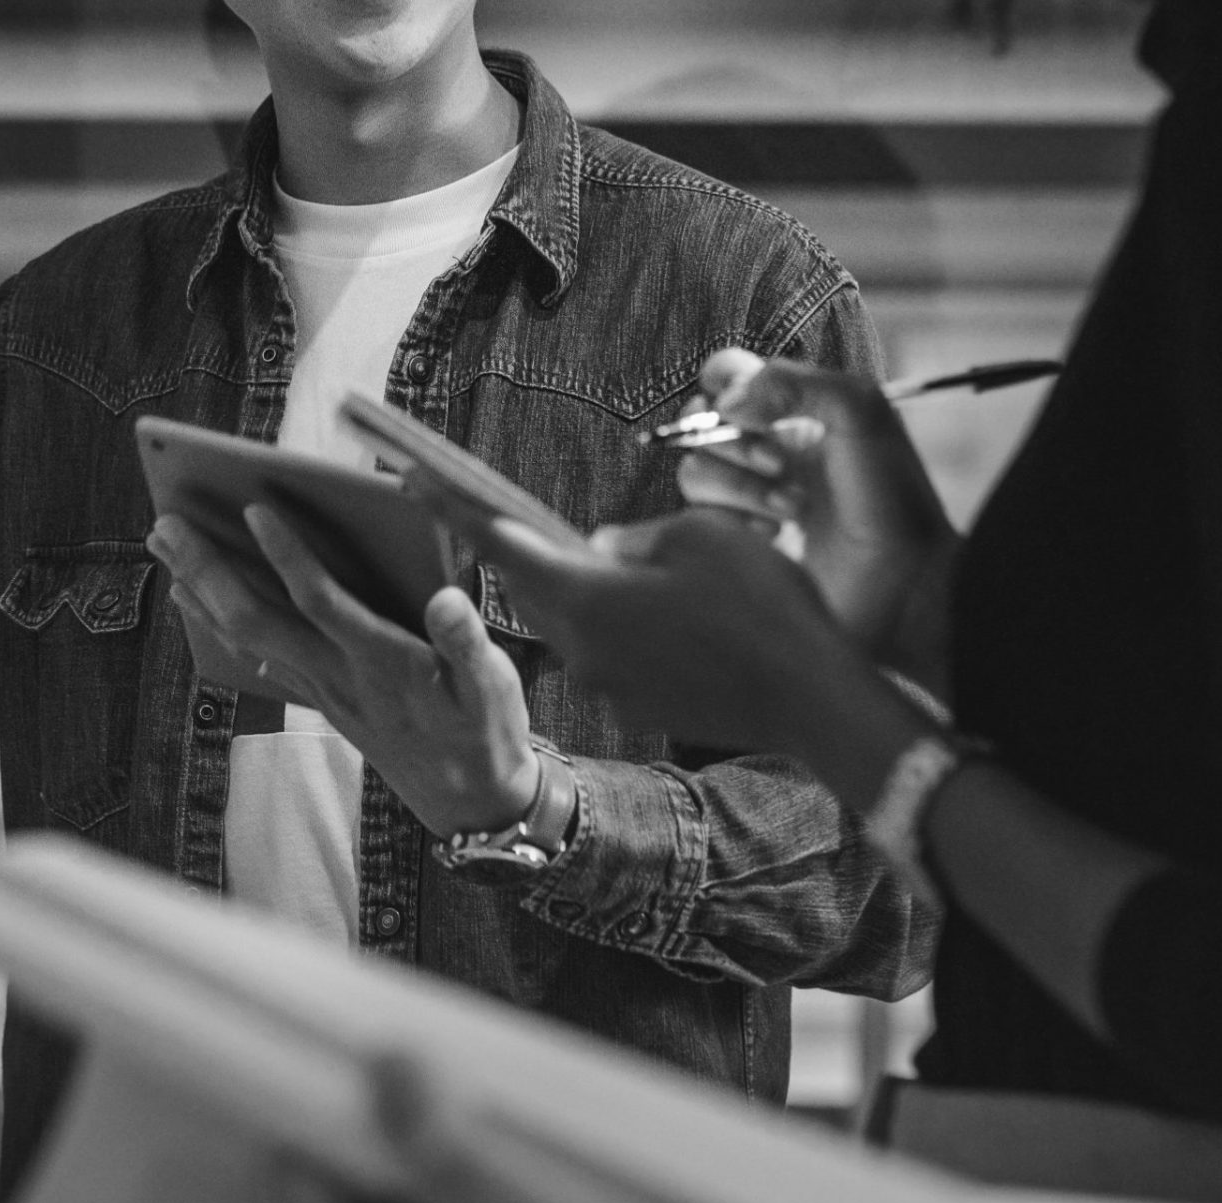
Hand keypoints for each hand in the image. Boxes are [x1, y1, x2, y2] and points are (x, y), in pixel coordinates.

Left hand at [147, 506, 538, 836]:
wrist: (469, 801)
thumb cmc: (485, 731)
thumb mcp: (494, 687)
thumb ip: (466, 643)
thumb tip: (447, 599)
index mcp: (384, 662)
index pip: (322, 602)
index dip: (288, 556)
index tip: (254, 508)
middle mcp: (341, 675)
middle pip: (258, 618)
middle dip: (209, 568)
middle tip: (166, 521)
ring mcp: (323, 689)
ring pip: (246, 636)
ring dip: (200, 589)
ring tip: (163, 544)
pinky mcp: (319, 698)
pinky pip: (255, 655)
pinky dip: (218, 623)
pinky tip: (195, 597)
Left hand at [464, 508, 884, 762]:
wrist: (810, 699)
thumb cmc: (765, 606)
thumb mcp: (704, 538)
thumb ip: (638, 537)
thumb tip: (604, 550)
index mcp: (588, 596)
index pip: (501, 543)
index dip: (452, 507)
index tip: (411, 477)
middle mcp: (581, 647)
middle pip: (531, 588)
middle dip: (516, 550)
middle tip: (495, 512)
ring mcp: (606, 684)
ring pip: (570, 623)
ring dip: (573, 591)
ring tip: (598, 561)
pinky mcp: (634, 707)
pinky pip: (605, 655)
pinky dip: (611, 627)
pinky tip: (652, 612)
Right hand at [678, 349, 954, 663]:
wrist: (902, 585)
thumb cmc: (892, 498)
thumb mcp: (861, 414)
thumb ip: (795, 383)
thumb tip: (725, 402)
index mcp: (795, 411)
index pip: (728, 374)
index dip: (723, 381)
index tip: (747, 409)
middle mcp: (766, 449)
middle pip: (701, 421)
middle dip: (736, 443)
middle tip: (782, 467)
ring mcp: (749, 497)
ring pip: (695, 472)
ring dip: (740, 488)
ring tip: (792, 511)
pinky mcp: (736, 544)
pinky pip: (698, 520)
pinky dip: (733, 524)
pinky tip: (774, 538)